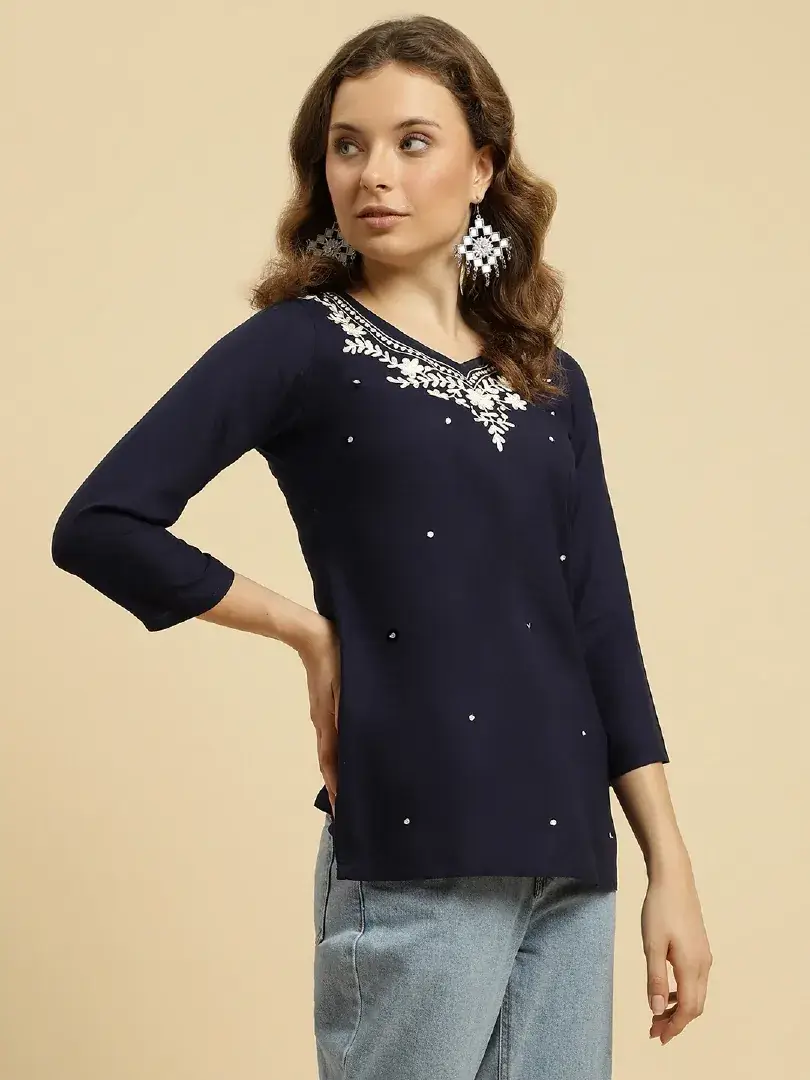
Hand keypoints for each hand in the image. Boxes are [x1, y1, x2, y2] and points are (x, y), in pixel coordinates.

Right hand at [297, 615, 340, 815]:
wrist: (314, 636)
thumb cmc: (333, 658)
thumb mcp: (344, 684)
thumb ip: (345, 710)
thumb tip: (349, 738)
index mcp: (326, 722)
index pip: (331, 764)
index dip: (337, 788)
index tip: (342, 810)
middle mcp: (324, 723)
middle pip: (331, 762)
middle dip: (339, 786)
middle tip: (347, 809)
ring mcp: (325, 715)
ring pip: (334, 750)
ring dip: (340, 770)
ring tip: (352, 788)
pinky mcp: (328, 706)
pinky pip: (335, 736)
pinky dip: (342, 752)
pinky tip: (351, 754)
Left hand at [641, 860, 712, 1044]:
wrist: (673, 878)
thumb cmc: (659, 909)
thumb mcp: (651, 945)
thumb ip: (655, 978)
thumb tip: (656, 1010)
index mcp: (692, 966)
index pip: (687, 1009)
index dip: (673, 1026)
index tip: (656, 1037)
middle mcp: (703, 964)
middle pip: (694, 1005)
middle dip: (676, 1021)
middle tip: (653, 1029)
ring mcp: (703, 955)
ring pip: (696, 993)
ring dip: (678, 1007)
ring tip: (657, 1012)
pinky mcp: (699, 946)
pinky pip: (695, 979)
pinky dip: (682, 991)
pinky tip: (665, 988)